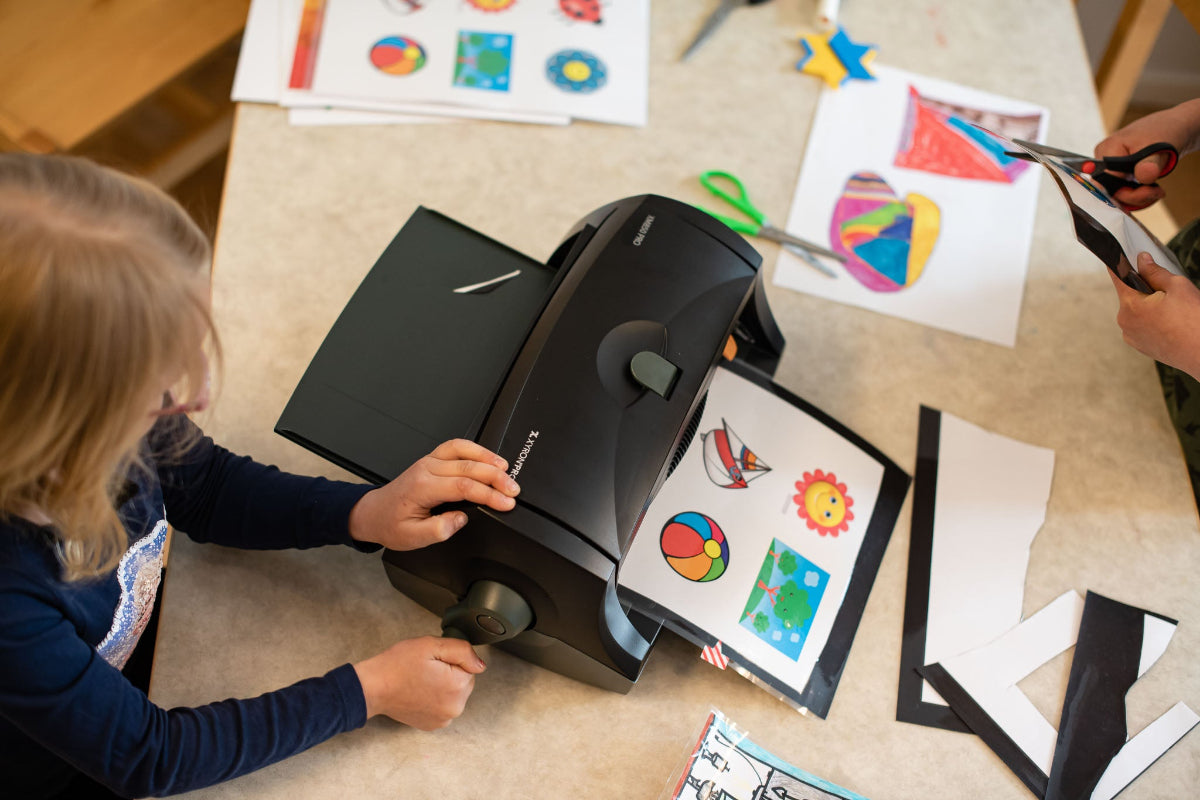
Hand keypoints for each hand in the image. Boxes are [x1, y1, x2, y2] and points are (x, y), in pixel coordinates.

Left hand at [348, 439, 518, 550]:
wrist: (373, 513)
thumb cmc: (391, 524)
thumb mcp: (412, 538)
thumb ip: (439, 530)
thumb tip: (461, 519)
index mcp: (422, 488)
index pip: (464, 486)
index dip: (489, 494)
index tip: (506, 503)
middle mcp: (426, 470)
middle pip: (468, 466)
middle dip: (496, 477)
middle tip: (514, 489)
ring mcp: (429, 461)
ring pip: (462, 450)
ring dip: (487, 457)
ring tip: (506, 469)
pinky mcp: (432, 460)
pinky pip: (455, 446)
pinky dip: (475, 449)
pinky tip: (488, 458)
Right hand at [353, 636, 485, 728]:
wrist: (372, 687)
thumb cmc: (398, 664)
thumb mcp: (431, 645)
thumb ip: (462, 651)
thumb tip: (480, 665)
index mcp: (458, 686)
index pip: (469, 666)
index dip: (450, 659)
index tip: (432, 661)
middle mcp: (455, 708)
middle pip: (463, 682)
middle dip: (449, 673)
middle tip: (425, 669)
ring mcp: (443, 719)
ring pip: (453, 694)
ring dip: (442, 686)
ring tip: (420, 681)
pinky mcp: (432, 725)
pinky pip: (443, 706)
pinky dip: (434, 699)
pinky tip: (418, 693)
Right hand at [1093, 99, 1199, 210]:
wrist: (1171, 128)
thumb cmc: (1165, 133)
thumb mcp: (1160, 148)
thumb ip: (1150, 164)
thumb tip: (1143, 176)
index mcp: (1107, 149)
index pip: (1108, 183)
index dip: (1128, 193)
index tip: (1151, 191)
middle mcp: (1102, 158)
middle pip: (1109, 190)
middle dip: (1135, 197)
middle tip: (1157, 191)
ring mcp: (1107, 166)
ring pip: (1115, 193)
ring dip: (1137, 197)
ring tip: (1156, 190)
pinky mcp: (1114, 171)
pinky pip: (1120, 190)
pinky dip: (1136, 194)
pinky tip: (1149, 189)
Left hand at [1109, 252, 1199, 380]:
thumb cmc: (1195, 322)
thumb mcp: (1178, 287)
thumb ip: (1155, 272)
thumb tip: (1142, 260)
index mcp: (1130, 305)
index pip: (1118, 277)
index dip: (1120, 264)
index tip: (1118, 256)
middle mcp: (1125, 322)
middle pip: (1131, 295)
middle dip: (1146, 289)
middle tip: (1170, 291)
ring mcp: (1132, 337)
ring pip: (1138, 312)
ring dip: (1151, 306)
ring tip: (1176, 310)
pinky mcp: (1142, 347)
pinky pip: (1143, 326)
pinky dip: (1154, 321)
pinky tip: (1173, 322)